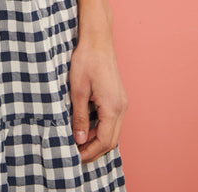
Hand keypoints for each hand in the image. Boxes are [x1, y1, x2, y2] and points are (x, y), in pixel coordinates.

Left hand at [69, 29, 127, 162]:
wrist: (97, 39)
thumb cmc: (86, 60)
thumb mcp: (78, 90)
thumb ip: (80, 117)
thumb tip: (79, 139)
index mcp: (112, 107)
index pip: (105, 141)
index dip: (90, 152)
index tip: (76, 156)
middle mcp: (121, 107)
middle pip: (111, 140)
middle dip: (95, 150)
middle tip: (76, 154)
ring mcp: (121, 102)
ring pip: (113, 131)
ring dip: (98, 140)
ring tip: (79, 143)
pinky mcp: (118, 97)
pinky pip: (112, 120)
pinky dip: (101, 129)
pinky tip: (87, 128)